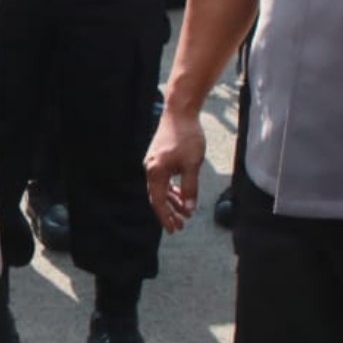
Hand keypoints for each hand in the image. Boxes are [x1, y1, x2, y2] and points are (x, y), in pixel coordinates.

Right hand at [144, 106, 206, 231]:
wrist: (180, 112)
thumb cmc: (187, 136)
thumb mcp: (192, 165)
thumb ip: (190, 188)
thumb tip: (189, 209)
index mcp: (156, 172)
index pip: (158, 201)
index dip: (166, 217)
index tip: (174, 229)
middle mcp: (150, 168)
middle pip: (157, 197)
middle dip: (169, 212)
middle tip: (180, 226)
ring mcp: (153, 162)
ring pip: (161, 188)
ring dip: (172, 201)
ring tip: (184, 212)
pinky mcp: (159, 157)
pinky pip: (163, 179)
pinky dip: (172, 188)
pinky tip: (181, 194)